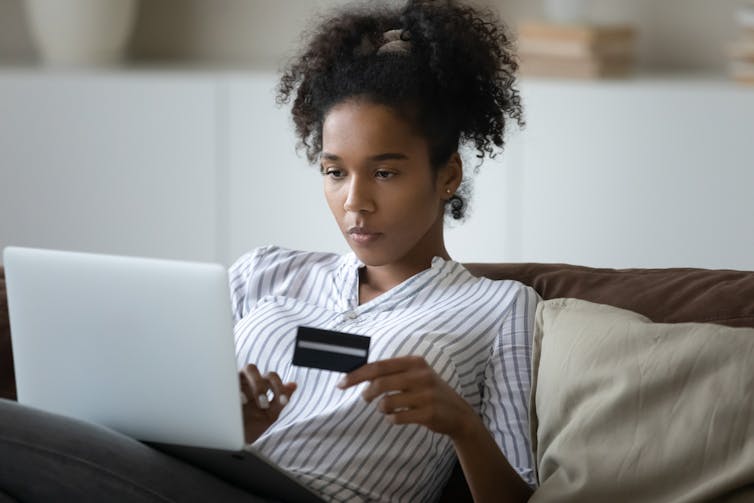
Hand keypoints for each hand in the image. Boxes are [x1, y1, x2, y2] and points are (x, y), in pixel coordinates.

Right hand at [239, 364, 296, 443]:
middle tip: (264, 405)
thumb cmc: (251, 427)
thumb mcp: (268, 415)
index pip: (270, 377)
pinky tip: (242, 402)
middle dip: (263, 385)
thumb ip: (281, 400)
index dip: (279, 387)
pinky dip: (240, 389)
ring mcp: (236, 383)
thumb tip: (294, 384)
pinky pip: (232, 379)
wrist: (233, 442)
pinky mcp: (225, 390)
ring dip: (257, 383)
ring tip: (257, 403)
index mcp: (259, 385)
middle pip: (257, 369)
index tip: (283, 402)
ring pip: (249, 368)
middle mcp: (246, 381)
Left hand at [337, 356, 475, 439]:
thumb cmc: (428, 392)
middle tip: (366, 399)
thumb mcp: (415, 375)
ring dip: (382, 409)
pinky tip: (399, 417)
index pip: (379, 365)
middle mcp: (421, 375)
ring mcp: (426, 394)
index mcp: (415, 362)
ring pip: (386, 403)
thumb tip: (358, 374)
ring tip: (389, 408)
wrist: (458, 413)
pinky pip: (396, 418)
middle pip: (380, 384)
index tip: (341, 382)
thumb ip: (391, 373)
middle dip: (367, 394)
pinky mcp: (428, 413)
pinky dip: (392, 419)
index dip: (357, 374)